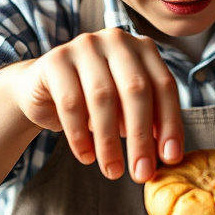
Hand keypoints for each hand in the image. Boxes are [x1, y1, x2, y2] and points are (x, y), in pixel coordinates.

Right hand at [11, 29, 182, 181]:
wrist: (43, 90)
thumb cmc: (94, 102)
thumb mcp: (127, 109)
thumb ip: (149, 122)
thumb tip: (168, 156)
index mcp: (142, 47)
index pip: (164, 86)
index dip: (169, 124)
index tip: (170, 159)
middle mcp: (116, 40)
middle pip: (136, 90)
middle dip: (141, 137)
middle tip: (141, 173)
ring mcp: (84, 45)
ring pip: (102, 98)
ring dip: (109, 142)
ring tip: (112, 171)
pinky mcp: (55, 60)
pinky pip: (71, 103)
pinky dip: (80, 136)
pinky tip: (86, 157)